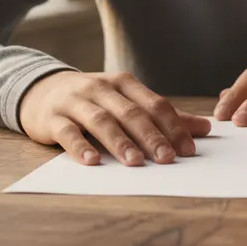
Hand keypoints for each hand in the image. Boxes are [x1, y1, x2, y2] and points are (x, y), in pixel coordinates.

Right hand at [18, 71, 210, 166]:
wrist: (41, 91)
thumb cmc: (93, 100)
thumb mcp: (126, 101)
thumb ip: (163, 115)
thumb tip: (205, 128)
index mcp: (124, 83)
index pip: (154, 103)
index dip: (173, 126)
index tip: (188, 149)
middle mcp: (101, 89)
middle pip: (131, 113)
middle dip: (151, 136)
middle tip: (168, 158)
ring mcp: (76, 102)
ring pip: (102, 121)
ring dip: (120, 142)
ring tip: (135, 162)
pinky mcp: (53, 118)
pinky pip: (68, 132)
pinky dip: (81, 146)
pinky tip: (92, 161)